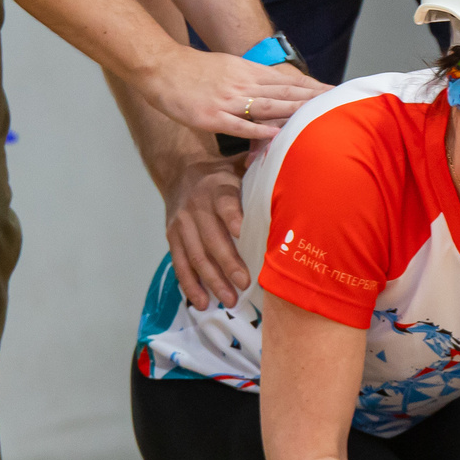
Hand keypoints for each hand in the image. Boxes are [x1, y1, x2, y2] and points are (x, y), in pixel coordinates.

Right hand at [130, 48, 325, 144]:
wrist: (161, 66)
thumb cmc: (193, 69)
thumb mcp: (227, 66)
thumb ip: (249, 78)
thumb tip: (270, 88)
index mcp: (247, 72)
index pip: (287, 81)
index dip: (311, 87)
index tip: (333, 92)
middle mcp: (242, 84)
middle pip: (284, 92)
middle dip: (312, 99)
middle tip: (337, 104)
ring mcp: (228, 100)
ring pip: (268, 107)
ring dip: (294, 112)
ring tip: (318, 117)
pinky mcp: (212, 117)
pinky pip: (240, 125)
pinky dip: (260, 130)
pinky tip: (278, 134)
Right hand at [166, 154, 250, 307]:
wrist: (179, 172)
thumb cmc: (221, 174)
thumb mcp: (238, 165)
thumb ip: (260, 167)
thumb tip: (288, 156)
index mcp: (217, 188)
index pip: (225, 203)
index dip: (233, 217)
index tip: (243, 231)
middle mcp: (196, 207)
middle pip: (211, 238)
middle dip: (228, 263)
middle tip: (245, 283)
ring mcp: (181, 225)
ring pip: (195, 256)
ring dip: (212, 280)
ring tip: (229, 300)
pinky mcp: (172, 238)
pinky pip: (180, 264)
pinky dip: (190, 285)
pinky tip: (202, 303)